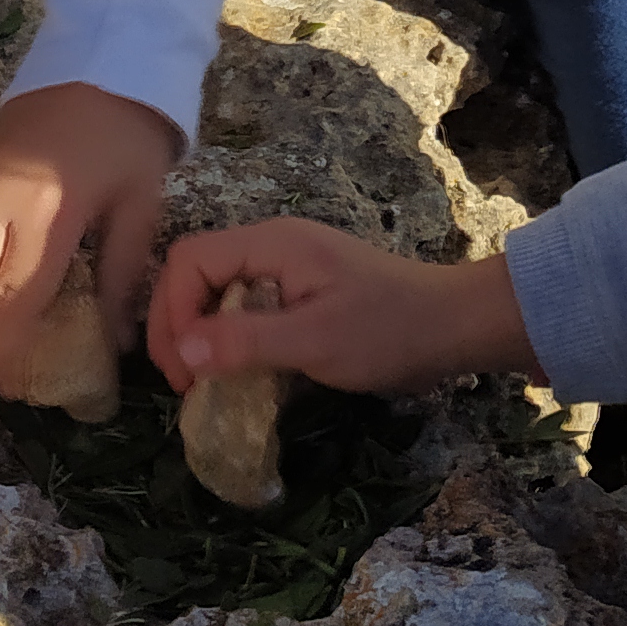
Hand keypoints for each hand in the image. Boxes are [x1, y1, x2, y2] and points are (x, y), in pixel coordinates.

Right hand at [0, 82, 179, 400]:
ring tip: (33, 286)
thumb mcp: (141, 204)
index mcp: (44, 211)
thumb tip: (115, 341)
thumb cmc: (131, 132)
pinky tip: (30, 241)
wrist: (105, 51)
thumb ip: (121, 274)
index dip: (11, 351)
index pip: (12, 301)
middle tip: (25, 330)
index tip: (18, 385)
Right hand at [150, 218, 535, 396]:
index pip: (190, 259)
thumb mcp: (314, 341)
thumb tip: (180, 351)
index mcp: (273, 243)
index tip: (180, 371)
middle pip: (196, 270)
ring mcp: (288, 266)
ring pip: (217, 288)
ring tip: (198, 381)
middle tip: (180, 382)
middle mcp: (274, 245)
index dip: (172, 312)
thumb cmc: (389, 331)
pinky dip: (227, 335)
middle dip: (176, 323)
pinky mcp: (302, 290)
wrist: (454, 327)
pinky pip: (244, 303)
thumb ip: (244, 342)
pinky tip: (232, 370)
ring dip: (198, 331)